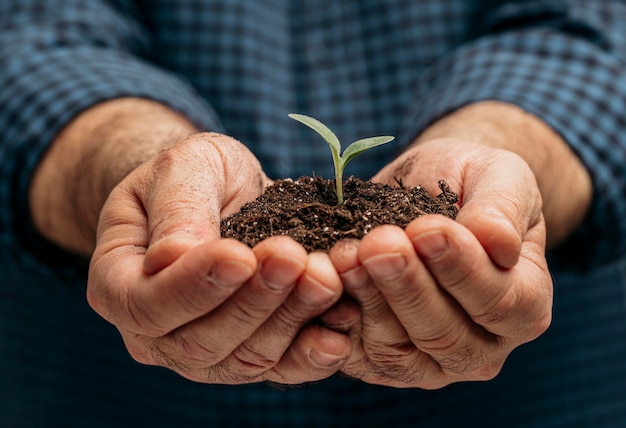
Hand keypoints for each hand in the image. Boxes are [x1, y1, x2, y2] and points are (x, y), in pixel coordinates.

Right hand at [88, 132, 351, 384]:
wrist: (226, 194)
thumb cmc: (196, 175)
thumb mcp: (183, 168)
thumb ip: (178, 210)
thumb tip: (174, 258)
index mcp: (121, 284)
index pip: (148, 304)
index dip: (195, 286)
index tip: (240, 254)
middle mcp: (157, 333)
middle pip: (201, 341)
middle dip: (254, 301)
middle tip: (293, 258)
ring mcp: (205, 352)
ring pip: (246, 359)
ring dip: (290, 320)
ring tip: (325, 277)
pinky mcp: (251, 355)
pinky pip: (280, 370)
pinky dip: (311, 356)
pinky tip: (339, 332)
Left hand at [327, 139, 552, 387]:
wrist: (428, 190)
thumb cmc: (469, 184)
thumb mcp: (498, 176)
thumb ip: (502, 208)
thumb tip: (498, 243)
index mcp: (524, 306)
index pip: (498, 302)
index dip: (460, 268)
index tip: (427, 228)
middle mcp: (480, 347)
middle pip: (443, 334)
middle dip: (406, 286)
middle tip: (378, 243)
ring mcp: (428, 362)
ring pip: (396, 350)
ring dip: (367, 299)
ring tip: (346, 252)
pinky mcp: (379, 360)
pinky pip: (355, 353)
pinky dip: (335, 320)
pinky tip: (323, 280)